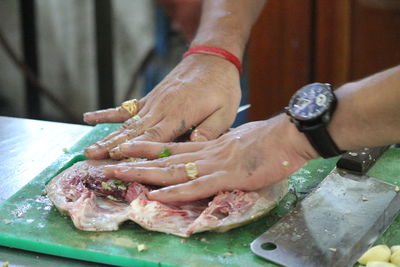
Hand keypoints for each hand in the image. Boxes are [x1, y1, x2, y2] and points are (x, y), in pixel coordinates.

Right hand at [83, 54, 240, 158]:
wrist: (213, 58)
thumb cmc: (222, 88)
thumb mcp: (225, 112)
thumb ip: (210, 130)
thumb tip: (193, 146)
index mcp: (179, 115)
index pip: (153, 137)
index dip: (134, 150)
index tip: (114, 160)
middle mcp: (161, 109)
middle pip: (133, 132)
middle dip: (112, 147)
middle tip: (91, 159)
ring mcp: (153, 102)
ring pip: (127, 123)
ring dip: (107, 136)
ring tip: (88, 149)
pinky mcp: (151, 98)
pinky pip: (126, 107)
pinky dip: (108, 114)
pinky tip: (89, 117)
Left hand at [103, 114, 317, 202]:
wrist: (289, 136)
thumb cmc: (269, 141)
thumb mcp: (240, 142)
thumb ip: (222, 150)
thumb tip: (212, 157)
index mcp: (210, 145)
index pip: (173, 147)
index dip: (148, 149)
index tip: (126, 149)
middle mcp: (206, 152)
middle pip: (164, 158)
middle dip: (134, 161)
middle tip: (109, 163)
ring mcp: (214, 164)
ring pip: (173, 170)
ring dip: (144, 174)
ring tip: (119, 174)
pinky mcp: (227, 176)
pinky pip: (196, 185)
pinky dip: (175, 191)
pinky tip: (157, 194)